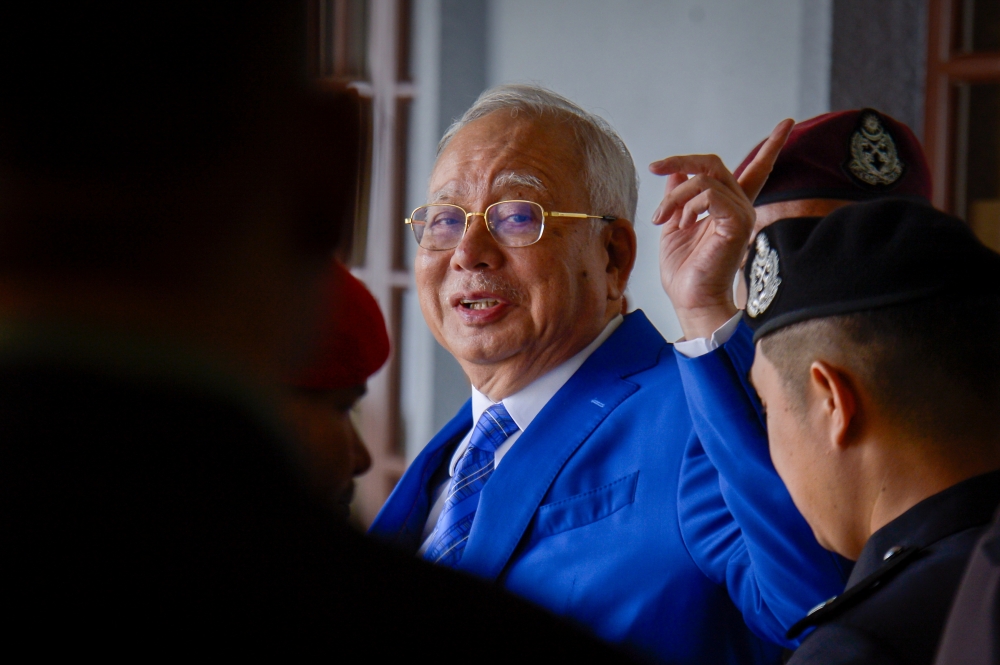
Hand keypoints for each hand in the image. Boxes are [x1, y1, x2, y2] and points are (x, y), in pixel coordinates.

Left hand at [649, 119, 791, 339]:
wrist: (691, 299)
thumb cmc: (684, 271)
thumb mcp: (674, 224)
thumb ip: (678, 196)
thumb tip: (675, 172)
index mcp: (729, 207)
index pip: (756, 170)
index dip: (773, 145)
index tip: (788, 123)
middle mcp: (741, 206)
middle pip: (713, 163)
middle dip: (681, 160)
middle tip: (656, 167)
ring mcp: (742, 213)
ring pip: (705, 178)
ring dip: (676, 196)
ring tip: (663, 219)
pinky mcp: (737, 222)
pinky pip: (710, 194)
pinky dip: (688, 205)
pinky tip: (681, 224)